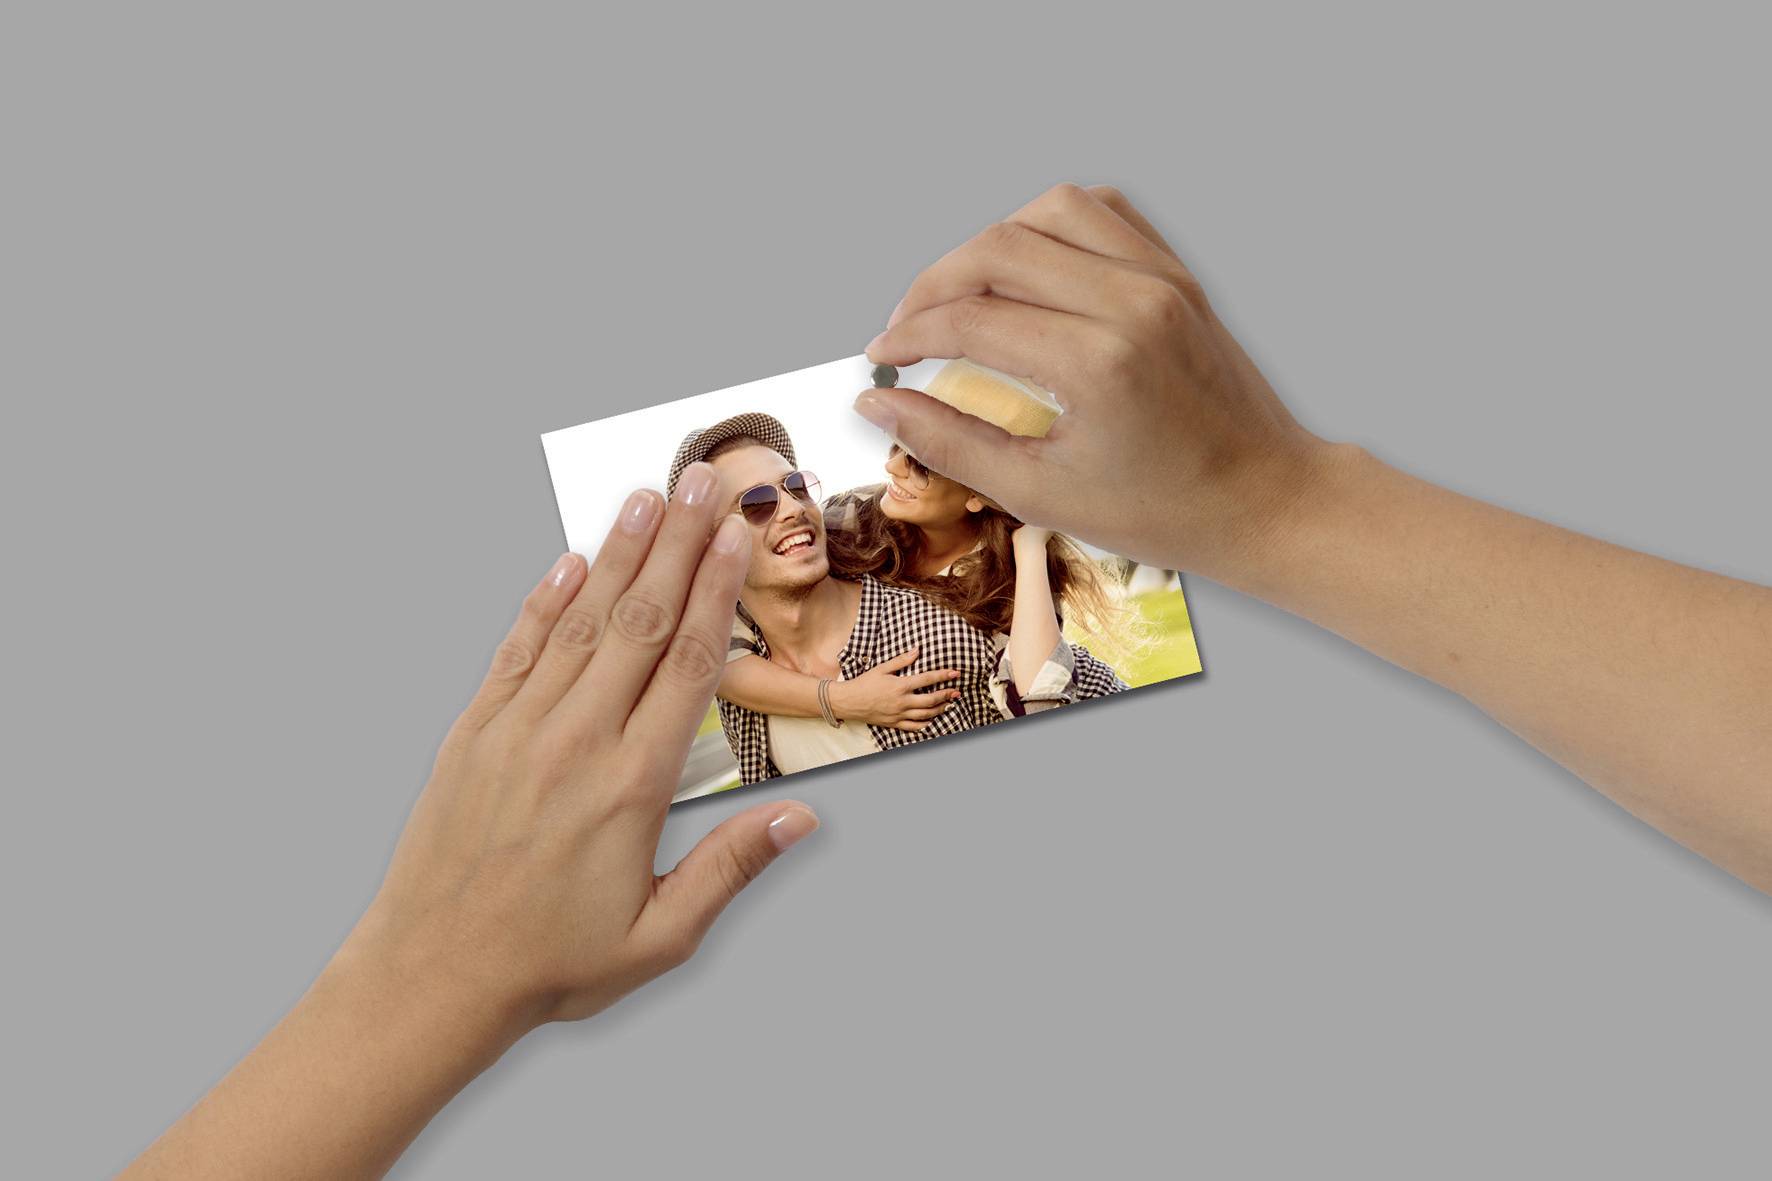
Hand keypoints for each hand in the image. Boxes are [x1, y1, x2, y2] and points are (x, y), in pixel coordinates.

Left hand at [348, 465, 819, 1029]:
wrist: (431, 975)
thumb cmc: (547, 962)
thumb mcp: (660, 936)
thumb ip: (730, 869)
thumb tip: (800, 819)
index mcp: (630, 786)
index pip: (686, 665)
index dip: (715, 592)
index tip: (736, 537)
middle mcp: (575, 742)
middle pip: (639, 622)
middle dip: (677, 544)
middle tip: (702, 482)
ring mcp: (518, 730)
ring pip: (580, 622)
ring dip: (617, 553)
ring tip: (645, 496)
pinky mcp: (473, 733)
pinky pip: (516, 650)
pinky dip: (544, 601)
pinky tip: (570, 561)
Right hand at [828, 645, 961, 731]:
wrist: (848, 701)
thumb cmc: (864, 683)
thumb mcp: (882, 668)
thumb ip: (901, 660)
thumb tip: (917, 650)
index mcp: (900, 686)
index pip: (928, 679)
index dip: (943, 676)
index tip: (956, 673)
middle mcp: (902, 702)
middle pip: (931, 700)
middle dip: (947, 695)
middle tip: (957, 692)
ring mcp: (899, 714)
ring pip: (926, 715)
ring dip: (940, 710)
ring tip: (948, 705)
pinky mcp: (894, 723)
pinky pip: (914, 727)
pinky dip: (925, 725)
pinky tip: (932, 720)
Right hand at [857, 183, 1343, 579]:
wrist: (1265, 498)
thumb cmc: (1165, 510)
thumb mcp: (1042, 494)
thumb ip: (950, 444)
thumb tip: (877, 406)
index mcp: (1097, 363)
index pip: (970, 319)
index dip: (908, 336)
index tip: (880, 361)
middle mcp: (1131, 302)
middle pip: (997, 250)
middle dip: (932, 286)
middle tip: (905, 331)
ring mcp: (1161, 278)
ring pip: (1046, 211)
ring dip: (987, 245)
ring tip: (960, 294)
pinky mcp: (1177, 272)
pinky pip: (1101, 212)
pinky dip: (1049, 225)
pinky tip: (1026, 267)